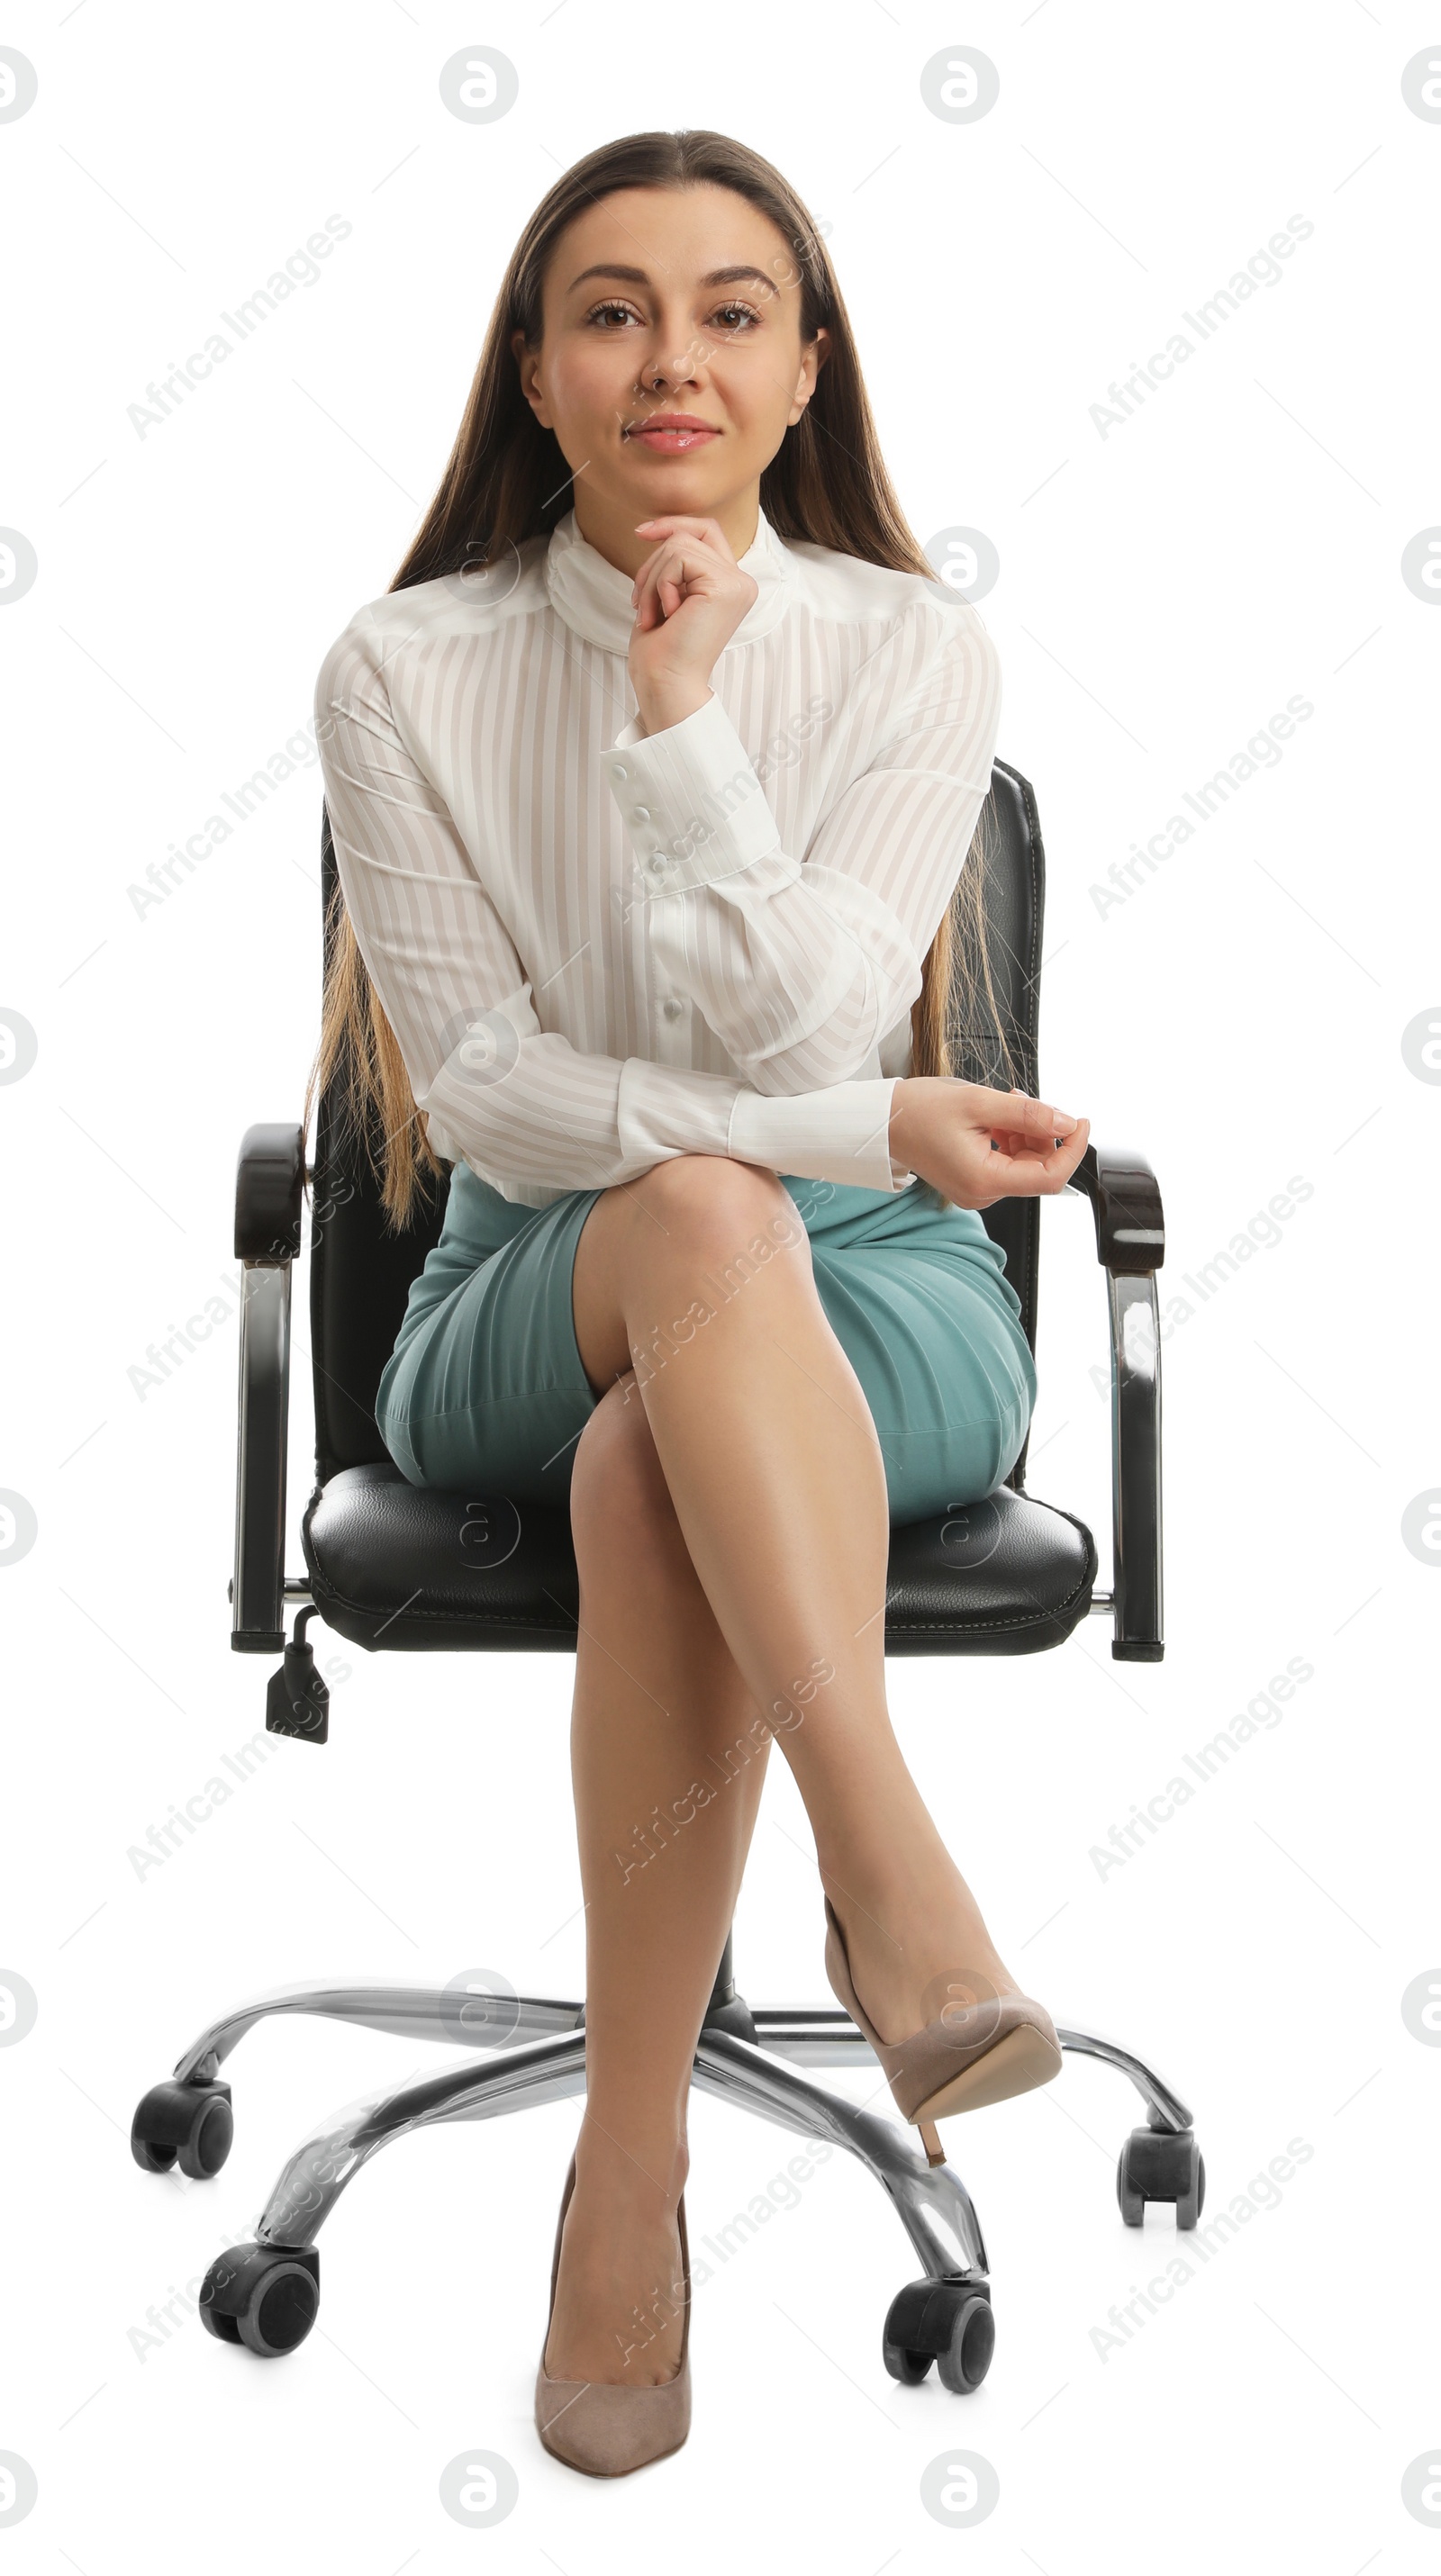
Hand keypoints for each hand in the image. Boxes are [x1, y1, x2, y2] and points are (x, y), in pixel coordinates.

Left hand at [626, 514, 758, 733]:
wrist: (665, 685)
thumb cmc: (661, 652)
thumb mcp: (667, 595)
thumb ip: (675, 565)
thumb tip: (662, 529)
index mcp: (730, 585)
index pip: (706, 531)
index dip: (674, 524)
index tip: (640, 533)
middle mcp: (741, 582)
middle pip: (689, 535)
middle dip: (653, 565)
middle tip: (641, 606)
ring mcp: (737, 583)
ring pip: (680, 545)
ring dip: (651, 580)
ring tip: (650, 615)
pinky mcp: (726, 585)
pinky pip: (679, 557)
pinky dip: (660, 584)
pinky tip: (666, 615)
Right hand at [889, 1078, 1090, 1209]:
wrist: (883, 1121)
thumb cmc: (918, 1111)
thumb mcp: (979, 1102)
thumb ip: (1028, 1114)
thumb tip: (1066, 1123)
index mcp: (983, 1180)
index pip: (1050, 1177)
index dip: (1072, 1149)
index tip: (1079, 1122)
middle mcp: (982, 1193)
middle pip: (1038, 1169)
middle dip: (1042, 1133)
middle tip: (1025, 1100)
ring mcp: (977, 1189)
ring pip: (1024, 1163)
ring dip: (1025, 1132)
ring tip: (1006, 1104)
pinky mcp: (973, 1181)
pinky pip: (1007, 1161)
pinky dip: (1011, 1138)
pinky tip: (998, 1117)